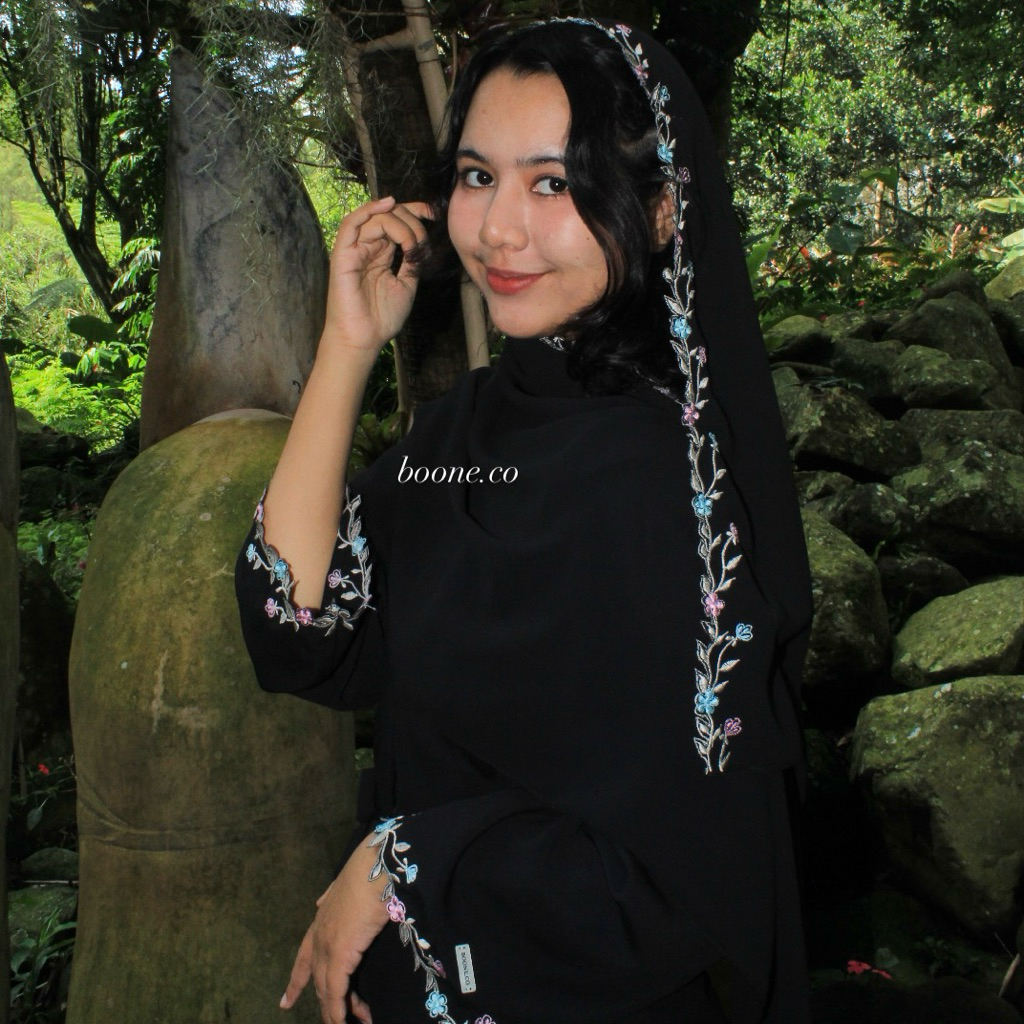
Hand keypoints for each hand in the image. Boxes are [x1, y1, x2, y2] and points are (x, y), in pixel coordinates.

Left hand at [280, 836, 389, 1023]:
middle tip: (338, 1022)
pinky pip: (337, 991)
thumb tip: (319, 903)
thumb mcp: (341, 887)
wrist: (374, 868)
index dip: (296, 983)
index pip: (303, 959)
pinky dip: (339, 1010)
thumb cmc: (365, 873)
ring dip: (337, 1012)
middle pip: (319, 981)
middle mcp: (319, 938)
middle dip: (328, 1004)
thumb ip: (330, 897)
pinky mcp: (340, 955)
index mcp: (319, 923)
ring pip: (327, 990)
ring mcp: (327, 947)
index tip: (285, 1003)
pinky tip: (343, 1022)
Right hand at [321, 196, 432, 355]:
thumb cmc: (382, 317)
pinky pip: (351, 224)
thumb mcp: (407, 284)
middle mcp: (367, 247)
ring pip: (375, 218)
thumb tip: (421, 241)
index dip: (415, 212)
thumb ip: (412, 261)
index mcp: (380, 253)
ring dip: (399, 223)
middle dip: (411, 219)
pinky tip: (388, 205)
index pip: (396, 222)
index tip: (434, 214)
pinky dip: (369, 209)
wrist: (364, 338)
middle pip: (388, 216)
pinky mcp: (343, 254)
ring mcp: (354, 249)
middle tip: (422, 241)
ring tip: (411, 241)